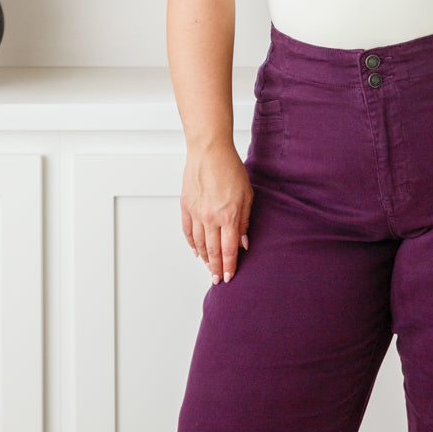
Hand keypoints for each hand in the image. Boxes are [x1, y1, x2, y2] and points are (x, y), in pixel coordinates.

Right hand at [181, 143, 252, 283]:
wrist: (209, 151)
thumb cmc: (230, 169)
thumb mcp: (247, 195)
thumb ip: (245, 221)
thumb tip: (243, 242)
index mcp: (229, 217)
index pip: (228, 250)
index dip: (229, 265)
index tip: (229, 277)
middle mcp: (211, 218)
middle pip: (213, 251)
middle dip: (216, 268)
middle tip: (218, 280)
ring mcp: (196, 213)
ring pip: (199, 243)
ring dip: (204, 258)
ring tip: (208, 268)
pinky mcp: (186, 206)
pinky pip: (187, 231)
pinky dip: (191, 243)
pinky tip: (196, 251)